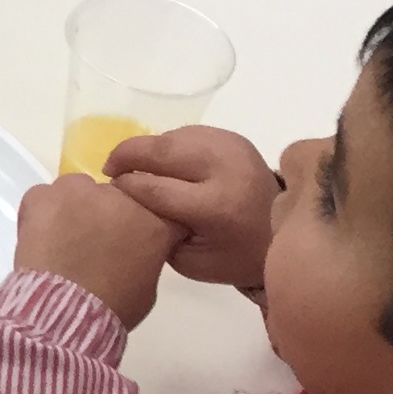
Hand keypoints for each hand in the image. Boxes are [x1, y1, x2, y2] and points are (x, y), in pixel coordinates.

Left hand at [15, 172, 178, 327]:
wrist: (62, 311)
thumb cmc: (111, 307)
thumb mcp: (148, 285)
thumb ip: (146, 254)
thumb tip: (133, 249)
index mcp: (152, 222)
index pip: (159, 211)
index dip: (144, 224)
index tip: (134, 240)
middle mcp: (118, 197)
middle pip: (116, 197)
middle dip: (109, 215)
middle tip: (96, 243)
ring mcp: (78, 192)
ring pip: (80, 189)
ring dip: (77, 207)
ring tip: (65, 239)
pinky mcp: (42, 195)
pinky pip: (44, 196)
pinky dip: (43, 211)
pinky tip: (42, 236)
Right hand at [107, 126, 278, 290]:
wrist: (283, 234)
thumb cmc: (233, 256)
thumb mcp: (190, 260)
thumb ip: (158, 229)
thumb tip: (130, 197)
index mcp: (216, 206)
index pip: (155, 187)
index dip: (127, 186)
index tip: (110, 190)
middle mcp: (225, 169)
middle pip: (162, 151)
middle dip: (128, 155)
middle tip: (109, 168)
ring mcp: (232, 148)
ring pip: (172, 137)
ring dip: (148, 148)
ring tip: (133, 163)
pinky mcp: (234, 138)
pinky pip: (188, 133)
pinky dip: (169, 144)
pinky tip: (162, 160)